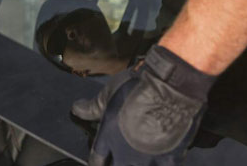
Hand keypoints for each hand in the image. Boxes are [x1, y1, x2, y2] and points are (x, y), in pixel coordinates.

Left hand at [71, 46, 215, 165]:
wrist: (168, 90)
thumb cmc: (135, 88)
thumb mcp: (107, 95)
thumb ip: (92, 107)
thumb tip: (77, 109)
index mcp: (107, 137)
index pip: (96, 160)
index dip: (96, 162)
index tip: (98, 162)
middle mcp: (124, 153)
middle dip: (115, 164)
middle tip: (119, 159)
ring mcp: (147, 159)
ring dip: (136, 164)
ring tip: (139, 158)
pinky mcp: (169, 160)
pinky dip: (159, 163)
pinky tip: (159, 159)